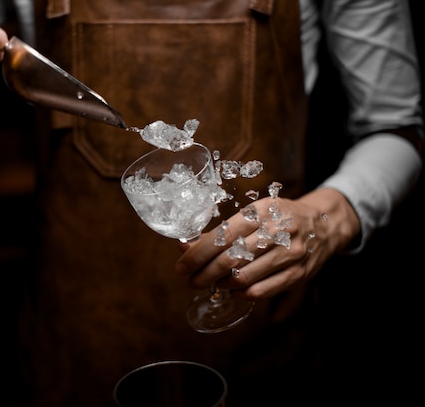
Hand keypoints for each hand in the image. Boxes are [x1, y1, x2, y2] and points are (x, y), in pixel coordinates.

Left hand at [174, 188, 359, 299]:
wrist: (324, 224)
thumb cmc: (278, 218)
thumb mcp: (253, 214)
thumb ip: (220, 230)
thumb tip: (184, 245)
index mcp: (262, 211)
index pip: (223, 235)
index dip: (198, 253)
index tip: (182, 264)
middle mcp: (278, 231)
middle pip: (231, 258)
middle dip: (204, 273)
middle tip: (190, 280)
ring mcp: (290, 254)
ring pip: (245, 277)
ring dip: (220, 284)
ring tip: (209, 284)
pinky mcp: (298, 274)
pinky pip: (262, 291)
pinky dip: (241, 294)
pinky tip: (231, 290)